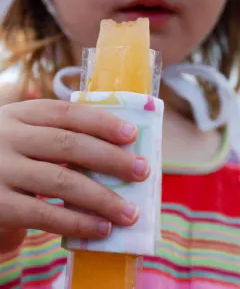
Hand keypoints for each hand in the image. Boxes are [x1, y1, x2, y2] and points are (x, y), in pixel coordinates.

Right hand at [0, 99, 148, 250]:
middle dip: (111, 158)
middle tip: (142, 171)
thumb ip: (59, 136)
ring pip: (61, 181)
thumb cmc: (14, 158)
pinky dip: (77, 222)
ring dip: (102, 198)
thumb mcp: (27, 136)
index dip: (102, 122)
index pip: (67, 112)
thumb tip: (118, 153)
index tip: (132, 134)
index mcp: (22, 115)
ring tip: (130, 212)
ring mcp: (1, 170)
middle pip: (68, 144)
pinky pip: (44, 215)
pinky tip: (102, 228)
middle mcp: (9, 137)